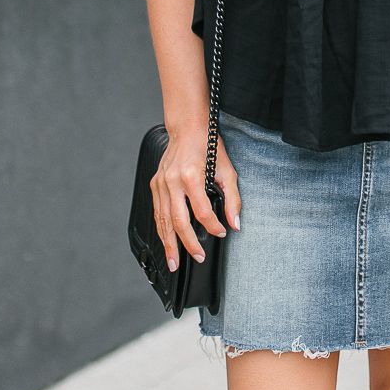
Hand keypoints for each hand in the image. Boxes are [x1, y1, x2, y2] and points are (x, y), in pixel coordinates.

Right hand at [151, 126, 240, 271]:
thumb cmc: (208, 146)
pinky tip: (166, 241)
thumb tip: (235, 223)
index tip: (221, 234)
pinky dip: (161, 229)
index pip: (202, 212)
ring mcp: (161, 183)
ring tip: (174, 262)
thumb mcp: (227, 170)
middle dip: (187, 244)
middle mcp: (172, 181)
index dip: (213, 227)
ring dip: (169, 243)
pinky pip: (157, 212)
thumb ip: (233, 199)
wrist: (188, 128)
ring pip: (163, 220)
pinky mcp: (155, 184)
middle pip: (178, 221)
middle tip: (197, 258)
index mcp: (191, 177)